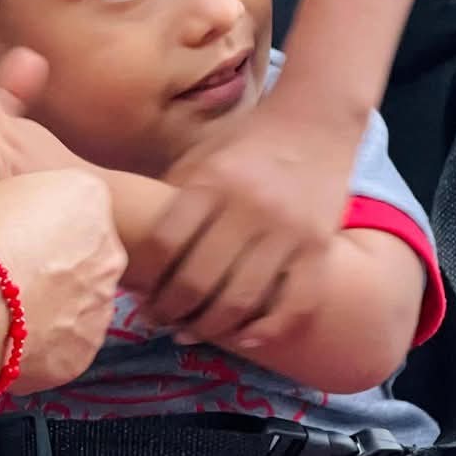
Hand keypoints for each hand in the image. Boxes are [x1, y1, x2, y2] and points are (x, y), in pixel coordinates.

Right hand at [0, 171, 126, 394]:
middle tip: (1, 269)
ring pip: (76, 297)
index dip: (31, 212)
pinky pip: (65, 340)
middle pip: (79, 248)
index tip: (2, 226)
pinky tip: (4, 337)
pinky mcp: (87, 349)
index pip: (67, 197)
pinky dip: (41, 340)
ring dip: (48, 300)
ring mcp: (103, 303)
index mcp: (86, 195)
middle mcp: (108, 248)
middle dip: (49, 258)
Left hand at [144, 94, 363, 341]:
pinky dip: (267, 328)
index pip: (165, 243)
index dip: (146, 278)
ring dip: (210, 327)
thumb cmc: (248, 141)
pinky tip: (243, 337)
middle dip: (171, 312)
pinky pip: (294, 303)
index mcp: (210, 182)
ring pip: (241, 299)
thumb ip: (174, 197)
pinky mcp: (319, 246)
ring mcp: (287, 230)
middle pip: (198, 280)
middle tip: (158, 323)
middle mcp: (248, 207)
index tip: (137, 295)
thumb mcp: (202, 156)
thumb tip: (135, 246)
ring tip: (191, 333)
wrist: (316, 118)